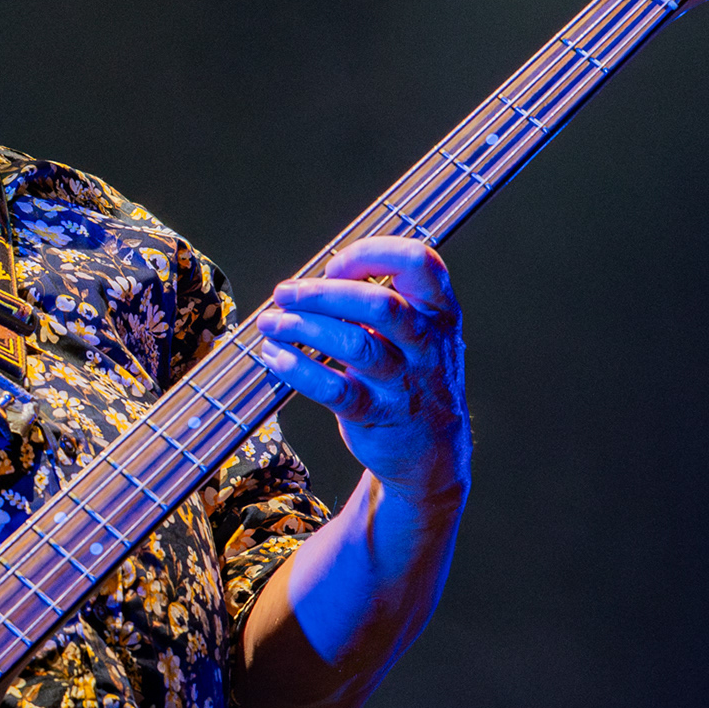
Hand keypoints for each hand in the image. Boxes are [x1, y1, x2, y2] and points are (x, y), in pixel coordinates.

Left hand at [253, 236, 469, 506]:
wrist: (431, 453)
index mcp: (438, 312)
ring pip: (354, 345)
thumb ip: (378, 298)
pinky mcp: (376, 415)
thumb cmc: (410, 375)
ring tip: (270, 323)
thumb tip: (313, 279)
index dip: (369, 254)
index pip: (418, 262)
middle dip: (322, 293)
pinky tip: (275, 355)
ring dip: (302, 327)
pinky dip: (297, 368)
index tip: (333, 266)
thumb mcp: (415, 331)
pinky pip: (333, 389)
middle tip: (284, 293)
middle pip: (379, 304)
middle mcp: (427, 344)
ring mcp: (404, 382)